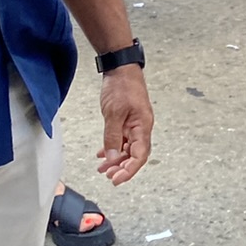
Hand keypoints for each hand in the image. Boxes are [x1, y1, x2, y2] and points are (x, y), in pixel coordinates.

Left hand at [95, 66, 154, 185]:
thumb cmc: (122, 85)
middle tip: (108, 176)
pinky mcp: (127, 120)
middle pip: (135, 155)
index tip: (117, 179)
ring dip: (116, 159)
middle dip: (122, 167)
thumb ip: (112, 136)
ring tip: (103, 169)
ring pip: (127, 148)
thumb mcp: (114, 112)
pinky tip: (102, 153)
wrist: (121, 67)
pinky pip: (122, 139)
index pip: (139, 155)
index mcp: (143, 126)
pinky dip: (112, 148)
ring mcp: (135, 124)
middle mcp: (141, 127)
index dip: (129, 170)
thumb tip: (111, 157)